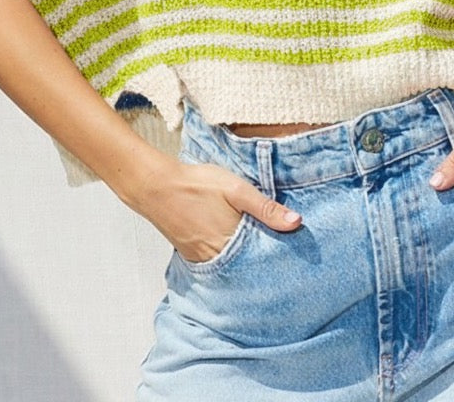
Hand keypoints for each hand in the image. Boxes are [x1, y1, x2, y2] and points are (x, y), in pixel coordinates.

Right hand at [134, 156, 301, 262]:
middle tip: (284, 263)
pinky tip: (235, 250)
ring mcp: (204, 259)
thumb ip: (265, 207)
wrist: (156, 186)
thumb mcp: (236, 189)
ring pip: (233, 268)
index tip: (296, 257)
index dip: (280, 257)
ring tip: (263, 257)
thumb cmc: (197, 184)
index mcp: (233, 242)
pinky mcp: (193, 255)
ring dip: (247, 263)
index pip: (264, 260)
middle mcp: (219, 258)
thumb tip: (296, 222)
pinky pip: (217, 264)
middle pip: (249, 268)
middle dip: (264, 265)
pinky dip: (229, 259)